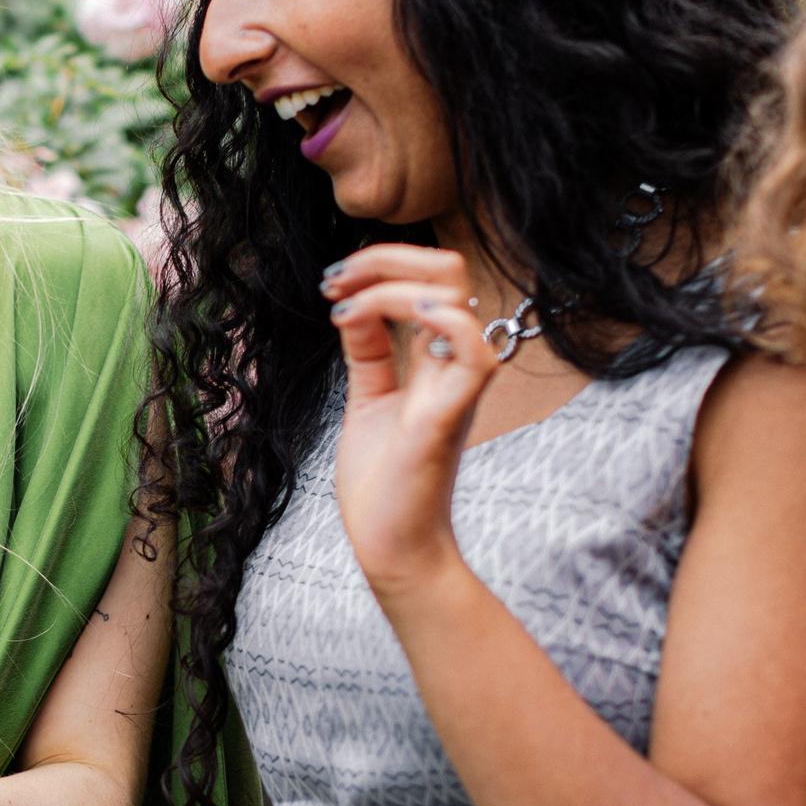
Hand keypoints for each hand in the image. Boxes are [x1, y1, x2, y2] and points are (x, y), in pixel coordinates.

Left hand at [319, 244, 496, 594]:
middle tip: (335, 283)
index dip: (382, 264)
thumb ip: (367, 355)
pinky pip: (473, 353)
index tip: (332, 284)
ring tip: (346, 306)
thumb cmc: (384, 484)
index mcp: (435, 360)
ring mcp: (454, 388)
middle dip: (387, 258)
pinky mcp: (448, 417)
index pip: (430, 279)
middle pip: (448, 271)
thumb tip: (349, 308)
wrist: (393, 547)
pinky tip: (387, 320)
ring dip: (392, 284)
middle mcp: (451, 365)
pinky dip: (438, 321)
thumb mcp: (368, 401)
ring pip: (455, 296)